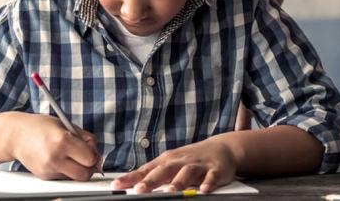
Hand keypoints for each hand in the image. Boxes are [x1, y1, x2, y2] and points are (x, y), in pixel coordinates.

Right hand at [8, 113, 100, 180]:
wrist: (15, 135)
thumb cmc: (40, 126)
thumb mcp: (65, 124)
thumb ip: (84, 137)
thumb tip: (97, 152)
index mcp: (63, 141)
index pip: (90, 158)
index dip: (94, 155)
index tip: (92, 151)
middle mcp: (55, 157)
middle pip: (84, 175)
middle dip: (89, 168)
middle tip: (87, 159)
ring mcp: (48, 169)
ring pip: (74, 178)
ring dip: (77, 169)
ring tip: (70, 157)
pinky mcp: (44, 177)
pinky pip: (63, 178)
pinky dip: (66, 170)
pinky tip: (59, 159)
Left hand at [111, 138, 236, 193]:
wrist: (222, 147)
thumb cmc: (191, 158)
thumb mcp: (171, 164)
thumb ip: (153, 174)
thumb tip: (131, 184)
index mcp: (167, 161)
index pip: (146, 170)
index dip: (131, 178)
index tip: (116, 185)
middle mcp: (180, 162)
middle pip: (164, 170)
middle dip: (151, 180)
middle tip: (139, 190)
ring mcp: (198, 165)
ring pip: (187, 173)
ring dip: (178, 182)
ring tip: (169, 192)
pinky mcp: (215, 170)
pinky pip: (211, 177)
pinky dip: (208, 183)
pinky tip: (204, 190)